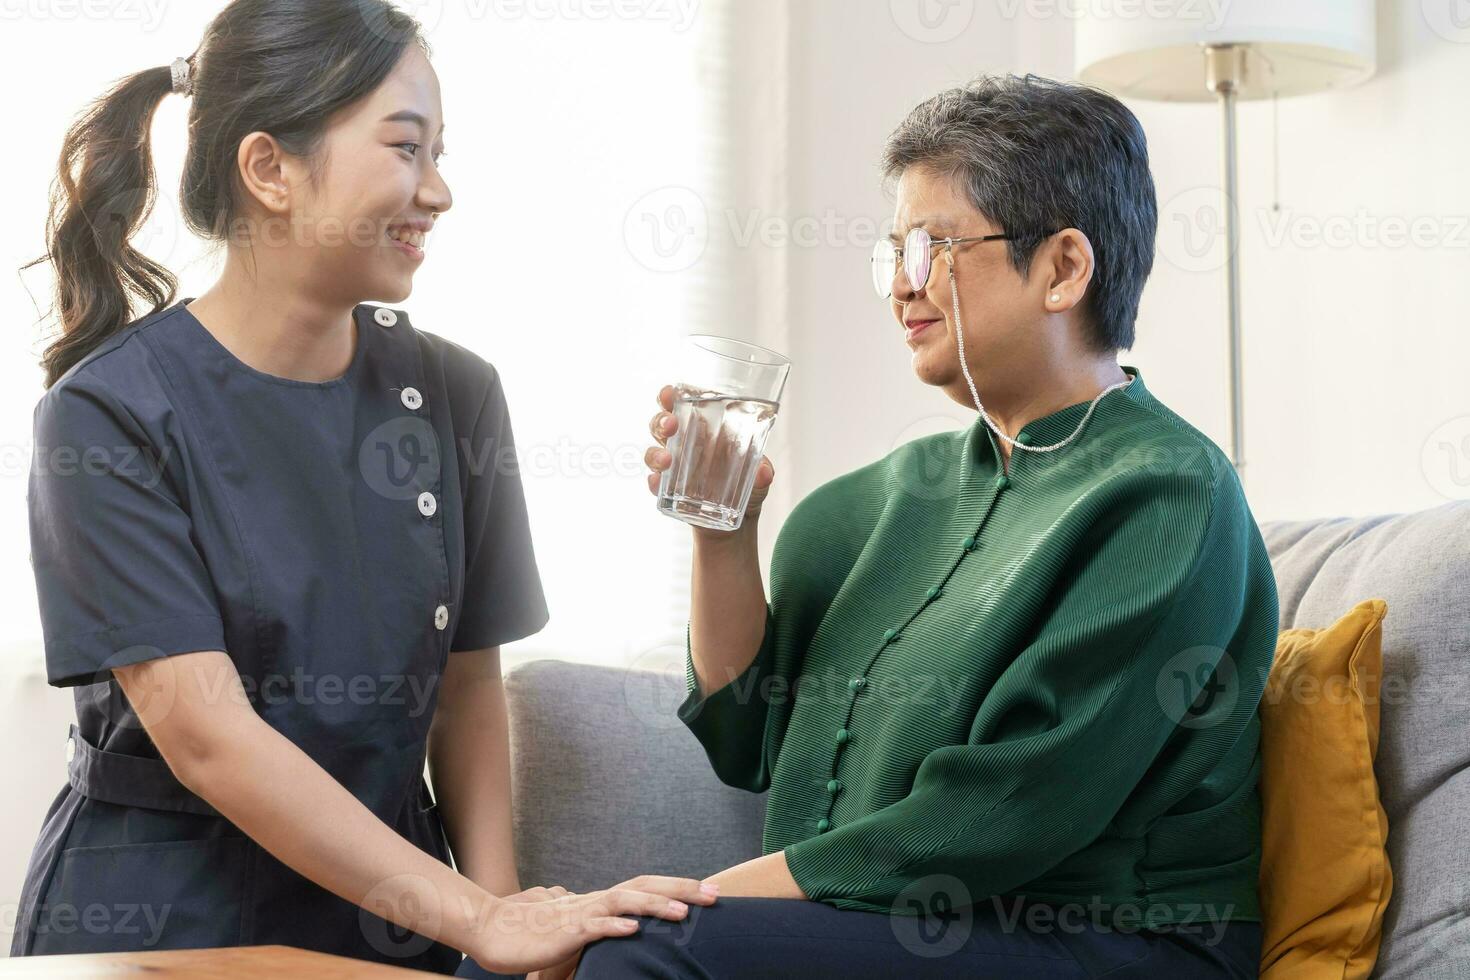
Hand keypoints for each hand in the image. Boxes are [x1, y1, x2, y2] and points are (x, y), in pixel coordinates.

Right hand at [471, 875, 717, 973]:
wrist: (487, 930)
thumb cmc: (524, 929)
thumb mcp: (564, 923)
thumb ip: (584, 916)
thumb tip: (596, 907)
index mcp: (596, 902)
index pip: (642, 887)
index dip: (675, 887)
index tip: (709, 891)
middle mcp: (591, 901)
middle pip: (642, 886)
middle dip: (681, 889)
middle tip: (715, 895)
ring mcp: (577, 914)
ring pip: (622, 901)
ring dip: (655, 905)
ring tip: (685, 913)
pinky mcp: (561, 933)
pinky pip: (591, 927)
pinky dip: (614, 926)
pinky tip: (634, 929)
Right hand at [645, 384, 775, 529]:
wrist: (739, 519)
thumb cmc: (748, 484)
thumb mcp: (760, 476)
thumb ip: (763, 472)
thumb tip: (763, 473)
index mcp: (704, 429)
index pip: (681, 405)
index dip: (670, 396)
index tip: (670, 393)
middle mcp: (684, 444)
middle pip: (661, 424)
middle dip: (661, 421)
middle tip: (671, 425)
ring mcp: (674, 468)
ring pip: (653, 452)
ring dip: (655, 453)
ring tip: (667, 460)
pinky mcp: (669, 492)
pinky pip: (656, 485)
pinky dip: (655, 483)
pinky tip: (658, 484)